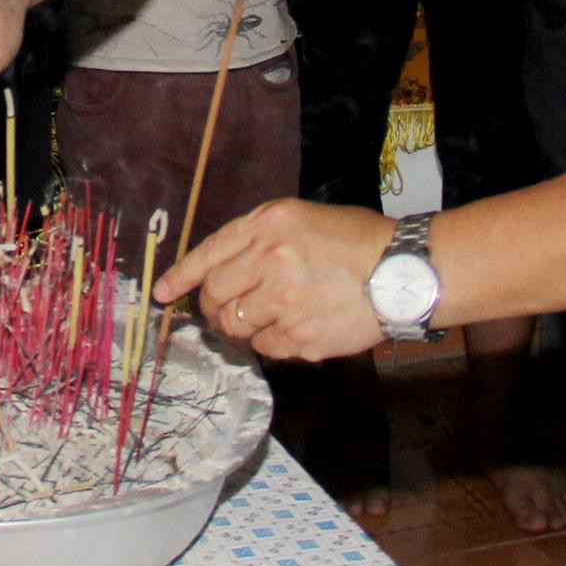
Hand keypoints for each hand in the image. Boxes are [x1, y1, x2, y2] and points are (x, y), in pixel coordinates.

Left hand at [154, 199, 392, 360]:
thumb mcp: (300, 217)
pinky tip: (291, 328)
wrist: (404, 270)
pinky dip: (270, 343)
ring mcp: (286, 302)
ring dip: (241, 326)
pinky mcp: (303, 336)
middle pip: (214, 296)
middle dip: (211, 306)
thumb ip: (256, 237)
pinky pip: (266, 348)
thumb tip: (216, 270)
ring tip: (264, 317)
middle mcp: (271, 261)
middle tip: (226, 308)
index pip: (208, 254)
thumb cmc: (355, 240)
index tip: (162, 294)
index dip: (180, 277)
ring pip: (235, 326)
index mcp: (268, 225)